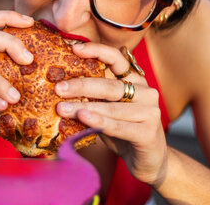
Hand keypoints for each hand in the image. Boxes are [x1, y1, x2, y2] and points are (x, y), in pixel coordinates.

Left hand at [55, 42, 167, 186]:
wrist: (149, 160)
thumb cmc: (123, 131)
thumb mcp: (108, 109)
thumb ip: (95, 96)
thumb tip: (62, 85)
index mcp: (136, 80)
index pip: (117, 58)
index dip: (97, 50)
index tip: (74, 48)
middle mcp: (146, 92)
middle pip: (110, 85)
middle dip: (81, 85)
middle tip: (58, 88)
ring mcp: (150, 112)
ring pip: (111, 107)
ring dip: (83, 107)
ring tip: (62, 108)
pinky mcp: (148, 132)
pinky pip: (118, 126)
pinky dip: (99, 122)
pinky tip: (83, 118)